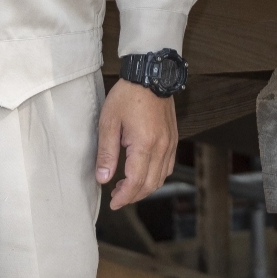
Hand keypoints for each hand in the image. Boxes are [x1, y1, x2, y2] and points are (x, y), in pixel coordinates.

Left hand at [96, 79, 178, 209]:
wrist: (150, 74)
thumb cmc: (128, 95)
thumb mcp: (109, 122)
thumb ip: (106, 153)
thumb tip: (103, 178)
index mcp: (145, 144)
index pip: (135, 182)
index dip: (123, 197)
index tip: (112, 203)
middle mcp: (162, 147)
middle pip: (150, 184)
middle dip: (133, 196)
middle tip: (116, 197)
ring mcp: (170, 143)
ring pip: (161, 177)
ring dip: (145, 188)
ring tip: (126, 187)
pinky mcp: (173, 138)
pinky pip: (168, 166)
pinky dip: (156, 176)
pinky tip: (143, 173)